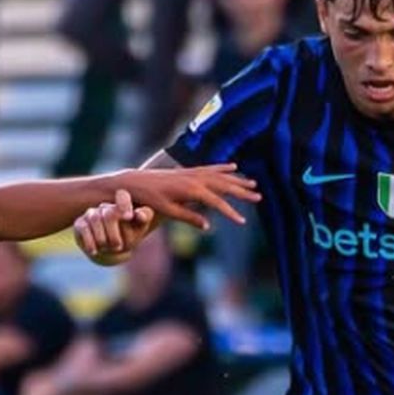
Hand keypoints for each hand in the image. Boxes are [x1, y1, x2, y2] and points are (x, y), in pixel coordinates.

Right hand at [74, 191, 156, 265]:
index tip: (129, 217)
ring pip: (94, 219)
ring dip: (102, 238)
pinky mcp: (80, 223)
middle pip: (109, 214)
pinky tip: (95, 251)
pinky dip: (89, 241)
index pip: (122, 196)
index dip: (124, 204)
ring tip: (108, 249)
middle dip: (114, 233)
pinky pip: (83, 228)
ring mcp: (92, 214)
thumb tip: (141, 215)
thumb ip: (144, 217)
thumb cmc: (129, 235)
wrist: (111, 249)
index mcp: (121, 204)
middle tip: (119, 247)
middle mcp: (106, 207)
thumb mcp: (139, 228)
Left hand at [121, 164, 258, 229]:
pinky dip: (224, 168)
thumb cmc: (149, 199)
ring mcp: (192, 173)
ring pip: (221, 176)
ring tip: (253, 184)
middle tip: (259, 198)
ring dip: (238, 180)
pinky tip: (234, 167)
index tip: (242, 222)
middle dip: (243, 192)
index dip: (231, 212)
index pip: (217, 202)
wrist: (135, 182)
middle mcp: (195, 179)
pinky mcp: (189, 171)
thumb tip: (208, 226)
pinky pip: (211, 168)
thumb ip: (189, 217)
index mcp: (191, 190)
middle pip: (225, 186)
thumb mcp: (168, 211)